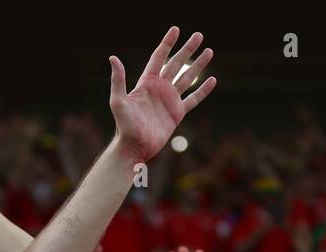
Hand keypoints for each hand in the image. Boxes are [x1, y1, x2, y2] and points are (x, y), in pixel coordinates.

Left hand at [108, 27, 215, 163]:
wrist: (135, 147)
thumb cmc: (124, 126)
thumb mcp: (118, 101)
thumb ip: (118, 80)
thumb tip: (113, 58)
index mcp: (147, 82)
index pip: (159, 57)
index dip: (168, 43)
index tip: (176, 29)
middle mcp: (160, 88)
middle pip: (177, 63)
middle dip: (188, 49)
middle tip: (199, 35)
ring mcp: (170, 100)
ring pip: (187, 78)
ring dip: (198, 65)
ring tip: (209, 51)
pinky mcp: (177, 113)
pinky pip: (193, 99)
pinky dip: (203, 90)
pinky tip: (212, 80)